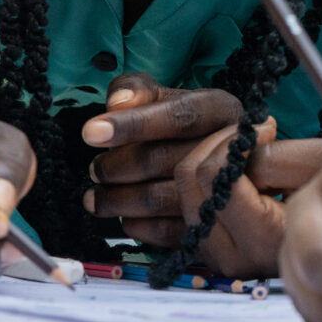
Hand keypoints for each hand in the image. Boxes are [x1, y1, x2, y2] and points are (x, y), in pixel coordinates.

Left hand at [80, 73, 242, 247]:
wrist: (222, 161)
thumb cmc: (183, 126)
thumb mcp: (166, 97)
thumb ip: (137, 89)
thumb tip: (117, 103)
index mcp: (222, 110)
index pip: (179, 116)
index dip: (133, 124)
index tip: (90, 133)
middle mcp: (231, 148)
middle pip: (163, 160)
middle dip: (115, 167)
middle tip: (94, 170)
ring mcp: (226, 189)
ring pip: (160, 198)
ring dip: (117, 200)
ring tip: (95, 197)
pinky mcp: (213, 225)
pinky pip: (166, 231)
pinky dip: (136, 225)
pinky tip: (124, 216)